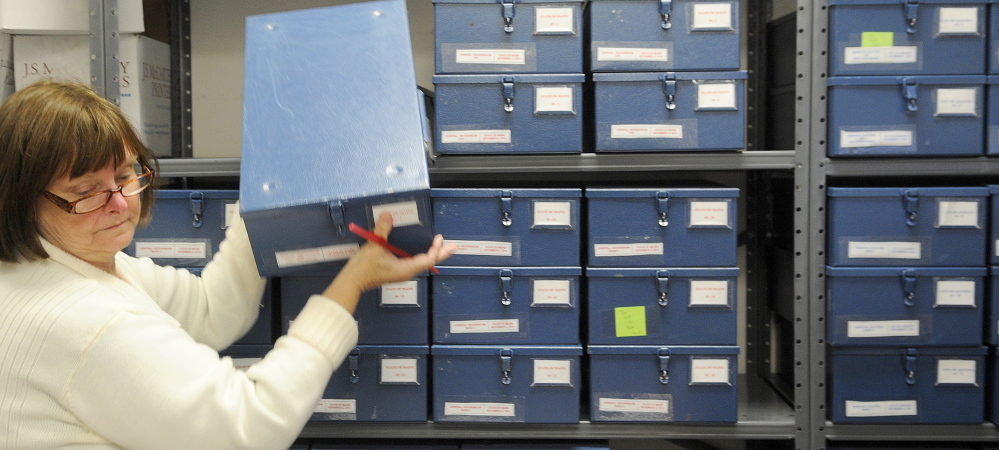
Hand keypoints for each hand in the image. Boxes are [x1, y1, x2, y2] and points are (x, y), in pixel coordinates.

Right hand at [321, 212, 455, 313]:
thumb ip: (382, 230)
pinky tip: (420, 249)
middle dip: (440, 253)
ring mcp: (401, 272)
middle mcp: (406, 272)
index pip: (428, 259)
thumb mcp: (374, 246)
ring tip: (439, 246)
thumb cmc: (364, 267)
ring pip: (421, 263)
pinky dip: (421, 255)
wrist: (352, 282)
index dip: (436, 249)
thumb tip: (388, 215)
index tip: (440, 238)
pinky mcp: (395, 270)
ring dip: (431, 254)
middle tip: (453, 246)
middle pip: (428, 262)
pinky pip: (413, 262)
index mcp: (405, 269)